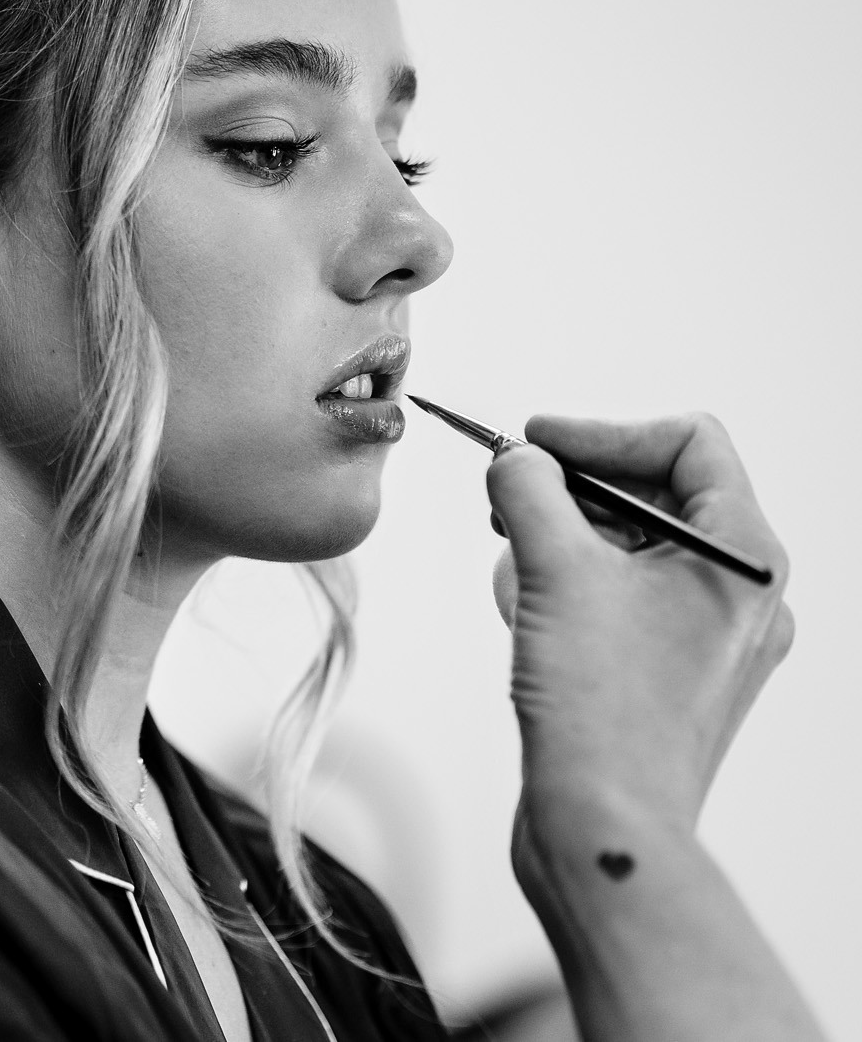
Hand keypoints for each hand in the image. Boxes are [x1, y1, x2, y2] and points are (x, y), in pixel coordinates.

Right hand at [485, 413, 790, 846]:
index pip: (689, 443)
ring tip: (519, 576)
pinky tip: (527, 616)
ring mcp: (710, 640)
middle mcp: (742, 596)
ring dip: (563, 544)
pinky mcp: (671, 675)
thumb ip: (529, 490)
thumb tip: (514, 458)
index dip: (602, 431)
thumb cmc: (602, 710)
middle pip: (656, 493)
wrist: (603, 825)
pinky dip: (570, 592)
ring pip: (630, 550)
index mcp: (745, 559)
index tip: (534, 443)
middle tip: (511, 495)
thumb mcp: (554, 569)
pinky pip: (621, 601)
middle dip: (573, 491)